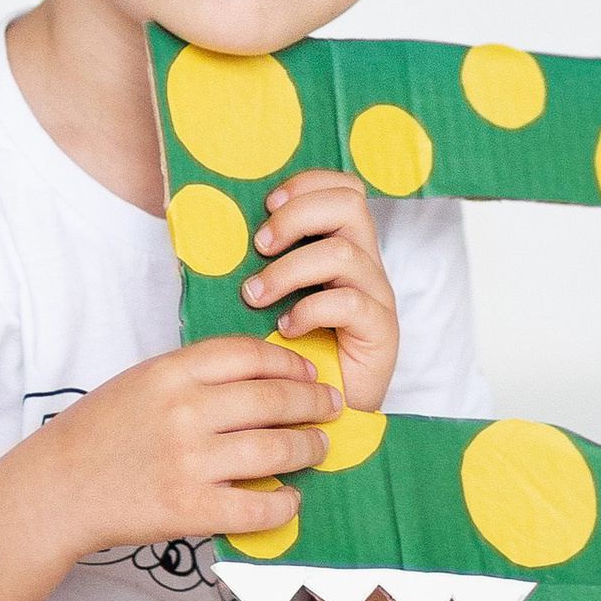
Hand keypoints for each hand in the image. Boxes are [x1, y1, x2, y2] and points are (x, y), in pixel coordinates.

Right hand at [28, 335, 340, 549]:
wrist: (57, 488)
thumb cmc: (98, 433)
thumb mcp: (140, 382)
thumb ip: (193, 376)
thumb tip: (259, 377)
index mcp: (171, 372)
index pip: (249, 354)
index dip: (289, 362)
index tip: (309, 372)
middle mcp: (184, 411)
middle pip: (272, 398)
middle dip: (313, 402)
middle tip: (331, 408)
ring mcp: (188, 461)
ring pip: (274, 449)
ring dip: (308, 448)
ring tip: (319, 448)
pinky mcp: (188, 508)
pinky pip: (256, 507)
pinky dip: (283, 505)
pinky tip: (291, 500)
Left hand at [242, 167, 398, 412]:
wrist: (323, 415)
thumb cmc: (291, 353)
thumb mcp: (275, 296)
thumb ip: (264, 262)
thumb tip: (217, 229)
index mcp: (344, 247)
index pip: (345, 189)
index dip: (308, 184)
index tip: (267, 204)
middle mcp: (366, 265)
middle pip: (350, 204)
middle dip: (297, 216)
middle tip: (259, 246)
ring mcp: (377, 297)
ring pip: (342, 253)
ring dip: (289, 269)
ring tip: (255, 295)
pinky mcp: (382, 332)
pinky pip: (349, 303)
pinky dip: (309, 310)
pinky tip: (286, 329)